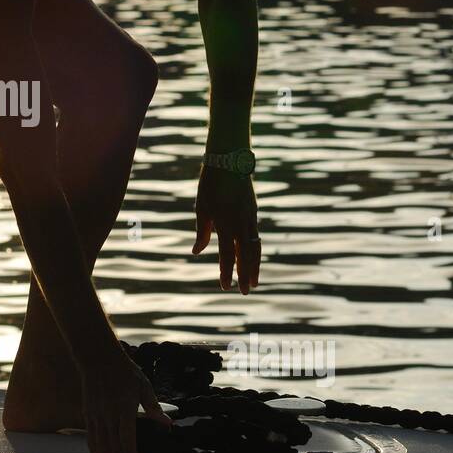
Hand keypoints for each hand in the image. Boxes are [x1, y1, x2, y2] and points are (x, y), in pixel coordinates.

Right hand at [80, 350, 171, 452]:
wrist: (98, 360)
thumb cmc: (123, 371)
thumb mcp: (143, 386)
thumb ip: (153, 407)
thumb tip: (168, 422)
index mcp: (124, 407)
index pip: (126, 436)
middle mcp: (109, 414)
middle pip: (114, 446)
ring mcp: (97, 416)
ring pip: (102, 447)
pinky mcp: (89, 417)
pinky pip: (92, 440)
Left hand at [193, 165, 259, 293]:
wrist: (229, 160)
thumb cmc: (210, 184)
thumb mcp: (201, 207)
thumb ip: (202, 231)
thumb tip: (197, 251)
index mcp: (225, 222)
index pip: (226, 254)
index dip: (226, 271)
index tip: (225, 287)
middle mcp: (240, 222)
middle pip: (245, 255)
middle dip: (245, 275)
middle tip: (245, 292)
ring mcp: (250, 217)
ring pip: (255, 247)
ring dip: (255, 266)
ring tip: (254, 282)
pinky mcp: (253, 211)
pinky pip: (256, 236)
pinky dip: (255, 251)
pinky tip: (253, 260)